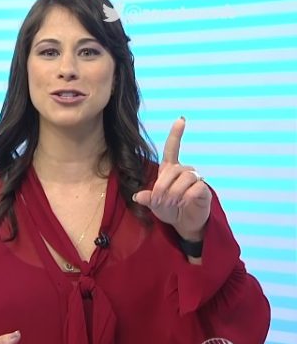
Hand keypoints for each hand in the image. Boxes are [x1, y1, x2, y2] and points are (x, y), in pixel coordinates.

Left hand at [132, 117, 210, 239]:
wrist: (184, 223)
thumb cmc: (168, 210)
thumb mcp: (153, 204)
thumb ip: (147, 198)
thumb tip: (138, 196)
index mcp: (170, 170)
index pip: (172, 148)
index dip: (176, 134)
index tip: (181, 119)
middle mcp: (184, 171)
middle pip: (173, 170)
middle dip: (162, 186)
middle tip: (159, 201)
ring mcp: (195, 179)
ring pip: (184, 178)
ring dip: (174, 193)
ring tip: (171, 203)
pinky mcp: (204, 190)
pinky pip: (195, 188)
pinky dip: (185, 197)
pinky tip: (184, 203)